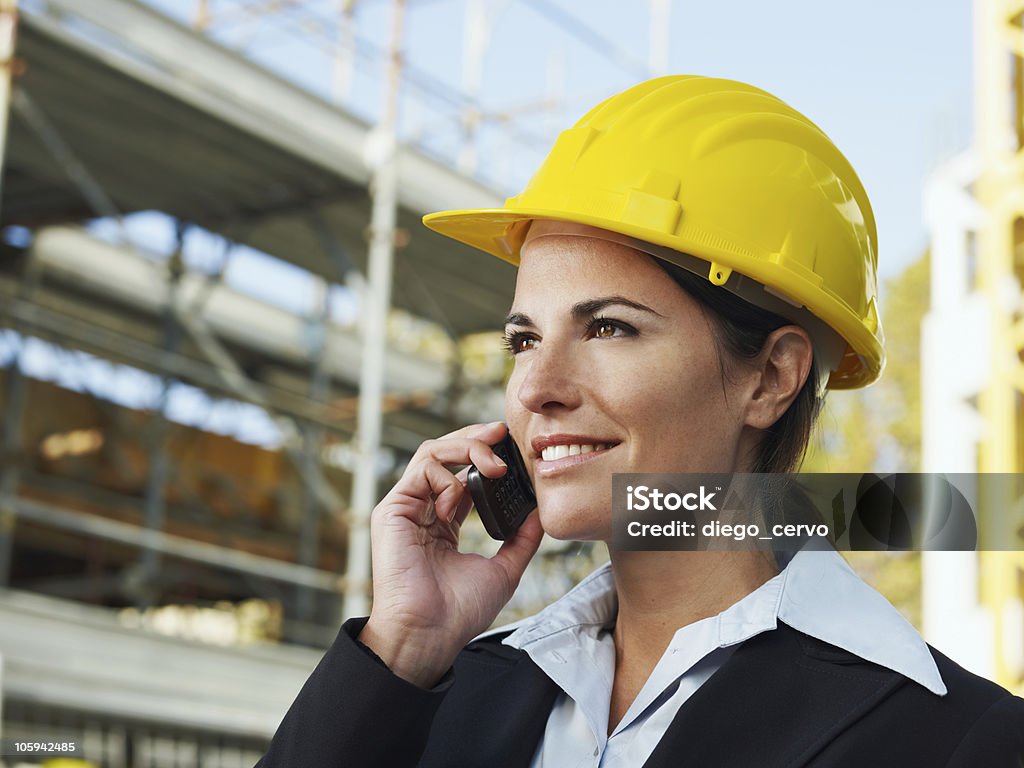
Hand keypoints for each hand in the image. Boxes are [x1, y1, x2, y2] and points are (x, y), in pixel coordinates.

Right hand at [357, 421, 542, 686]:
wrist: (429, 634)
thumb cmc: (459, 612)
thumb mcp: (504, 570)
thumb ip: (521, 539)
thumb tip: (542, 513)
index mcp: (443, 523)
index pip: (463, 473)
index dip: (486, 455)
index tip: (514, 447)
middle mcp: (423, 510)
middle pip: (446, 454)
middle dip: (476, 438)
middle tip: (503, 433)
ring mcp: (406, 508)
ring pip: (432, 453)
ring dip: (466, 448)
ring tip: (494, 465)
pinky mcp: (393, 510)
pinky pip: (421, 469)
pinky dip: (447, 476)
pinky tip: (458, 503)